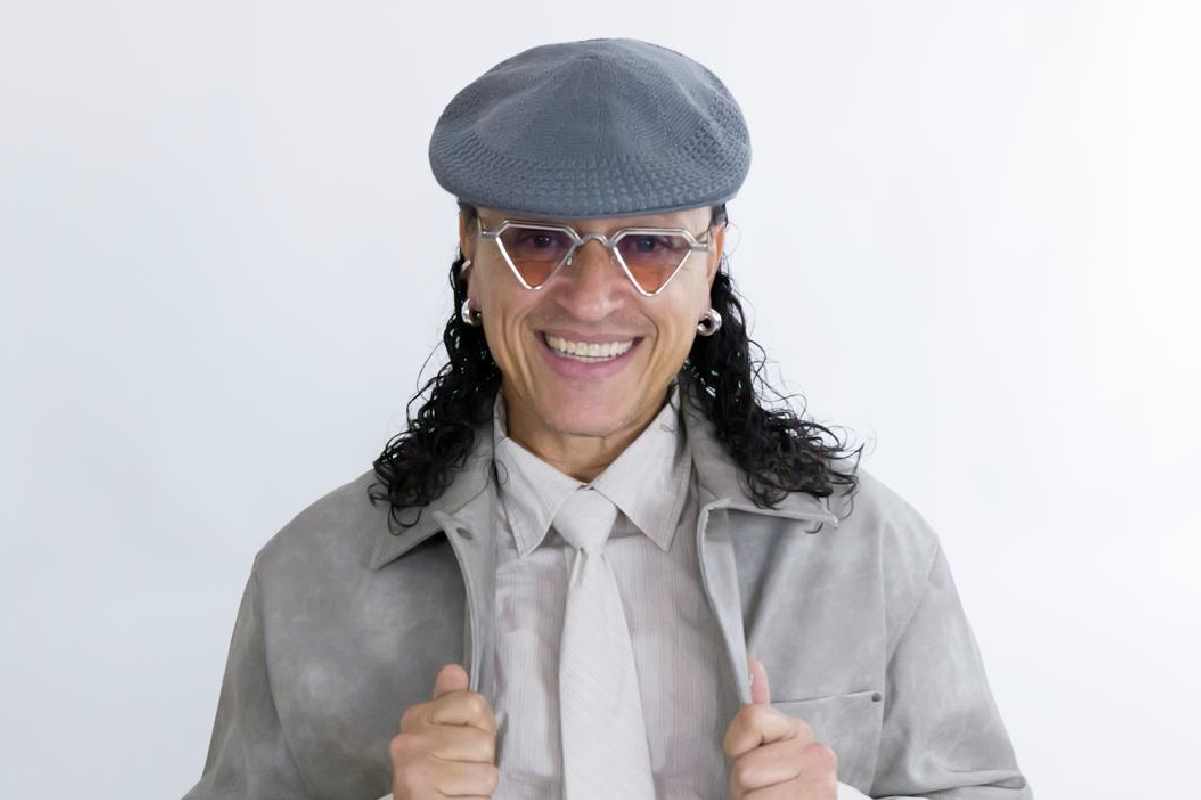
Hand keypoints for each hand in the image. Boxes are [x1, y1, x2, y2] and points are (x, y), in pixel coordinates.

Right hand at [388, 663, 499, 799]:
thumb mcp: (440, 733)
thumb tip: (453, 670)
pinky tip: (454, 799)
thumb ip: (450, 703)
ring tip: (457, 787)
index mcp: (416, 717)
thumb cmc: (434, 772)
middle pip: (484, 741)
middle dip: (481, 761)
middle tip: (458, 771)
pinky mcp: (424, 798)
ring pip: (487, 773)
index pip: (475, 704)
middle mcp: (410, 741)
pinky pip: (479, 798)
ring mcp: (416, 770)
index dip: (479, 728)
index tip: (460, 744)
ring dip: (479, 786)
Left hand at [722, 657, 837, 798]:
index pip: (751, 718)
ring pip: (748, 790)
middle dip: (744, 783)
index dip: (738, 745)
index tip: (753, 755)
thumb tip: (752, 663)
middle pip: (744, 767)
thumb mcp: (770, 744)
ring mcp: (818, 784)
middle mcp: (817, 754)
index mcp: (800, 731)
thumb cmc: (782, 781)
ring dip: (750, 799)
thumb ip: (760, 710)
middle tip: (764, 787)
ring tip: (770, 797)